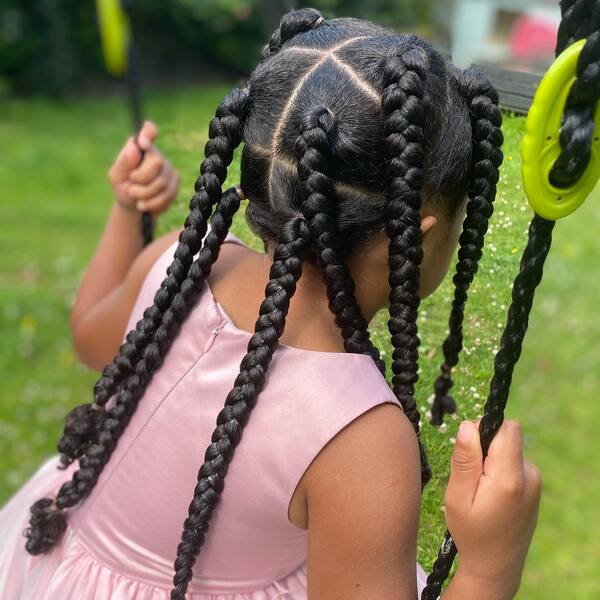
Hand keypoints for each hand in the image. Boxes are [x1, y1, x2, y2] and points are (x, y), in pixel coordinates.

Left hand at [108, 120, 179, 216]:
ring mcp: (168, 168)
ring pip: (162, 181)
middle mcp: (157, 155)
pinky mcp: (175, 182)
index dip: (148, 133)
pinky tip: (144, 205)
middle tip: (131, 188)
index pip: (149, 131)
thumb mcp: (116, 176)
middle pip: (157, 162)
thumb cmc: (123, 186)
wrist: (133, 206)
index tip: (142, 143)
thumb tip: (134, 149)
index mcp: (140, 148)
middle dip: (142, 179)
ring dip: (145, 194)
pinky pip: (167, 194)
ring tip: (136, 198)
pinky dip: (153, 203)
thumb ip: (123, 163)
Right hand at [444, 419, 541, 596]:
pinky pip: (513, 462)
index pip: (508, 429)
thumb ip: (464, 460)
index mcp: (510, 478)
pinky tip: (490, 494)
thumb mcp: (458, 497)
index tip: (470, 451)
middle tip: (471, 475)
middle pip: (508, 436)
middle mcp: (529, 476)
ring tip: (479, 489)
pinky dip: (499, 469)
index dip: (485, 428)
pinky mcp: (534, 486)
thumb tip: (469, 424)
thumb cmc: (471, 532)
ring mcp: (534, 482)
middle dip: (486, 445)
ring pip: (508, 449)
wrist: (496, 565)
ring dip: (491, 459)